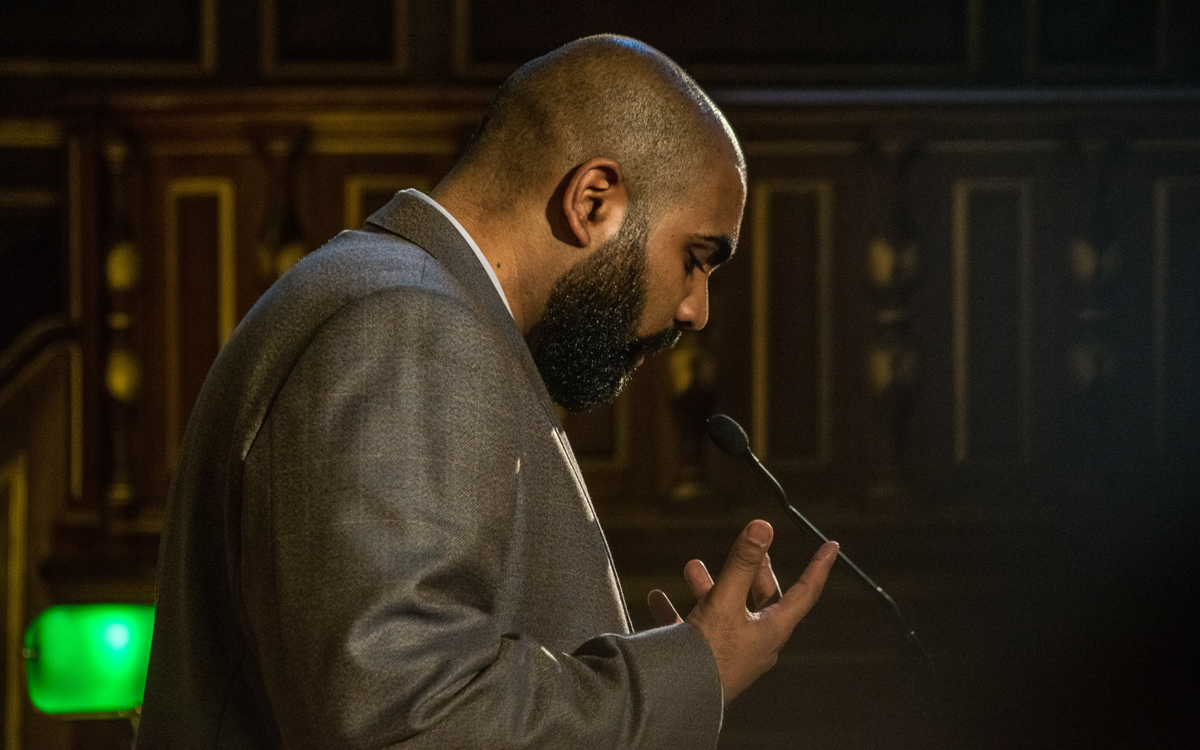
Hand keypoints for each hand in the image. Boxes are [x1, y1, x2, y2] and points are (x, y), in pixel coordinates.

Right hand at [647, 520, 838, 704]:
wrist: (679, 703)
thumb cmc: (709, 656)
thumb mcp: (725, 601)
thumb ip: (741, 563)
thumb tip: (763, 526)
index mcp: (772, 628)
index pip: (805, 591)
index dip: (819, 567)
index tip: (832, 547)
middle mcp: (757, 642)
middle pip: (763, 600)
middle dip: (752, 571)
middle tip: (751, 549)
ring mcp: (732, 654)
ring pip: (726, 612)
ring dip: (710, 587)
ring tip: (692, 568)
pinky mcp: (706, 662)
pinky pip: (694, 631)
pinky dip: (679, 612)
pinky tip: (658, 600)